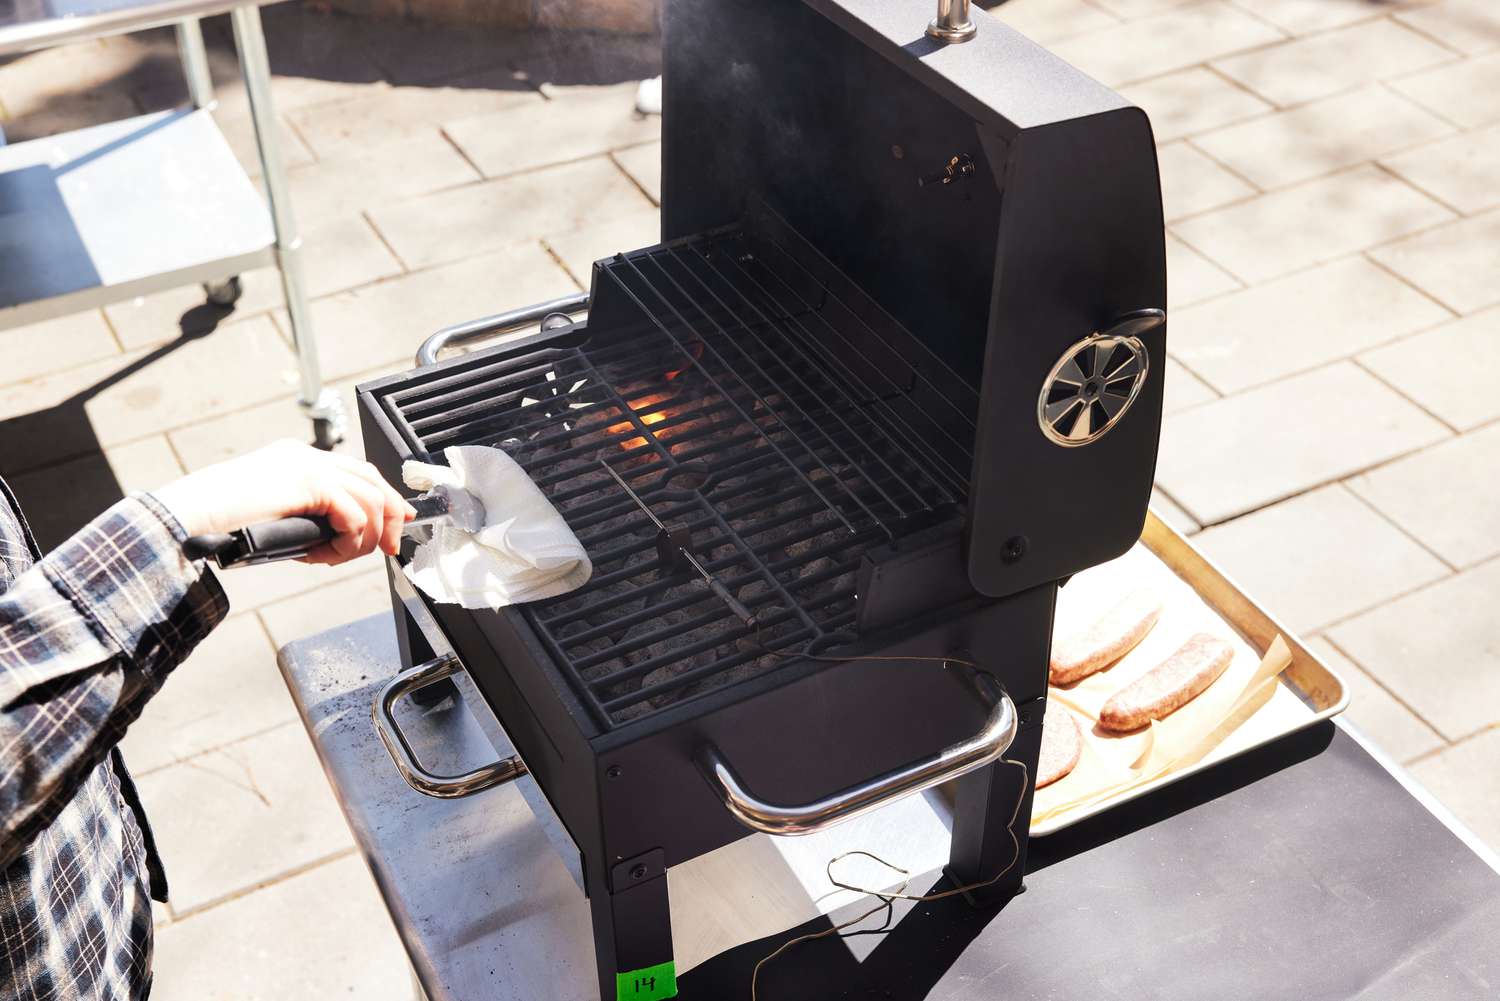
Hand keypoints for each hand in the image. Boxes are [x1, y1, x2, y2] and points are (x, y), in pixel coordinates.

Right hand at [154, 440, 416, 565]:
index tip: (397, 524)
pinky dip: (347, 543)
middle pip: (374, 480)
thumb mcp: (273, 514)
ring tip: (337, 559)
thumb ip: (303, 516)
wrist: (190, 515)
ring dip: (363, 539)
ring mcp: (310, 465)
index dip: (384, 497)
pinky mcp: (311, 482)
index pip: (357, 471)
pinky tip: (323, 556)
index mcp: (297, 458)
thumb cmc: (219, 522)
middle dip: (391, 517)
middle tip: (391, 548)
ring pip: (371, 500)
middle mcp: (308, 456)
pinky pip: (354, 516)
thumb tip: (334, 539)